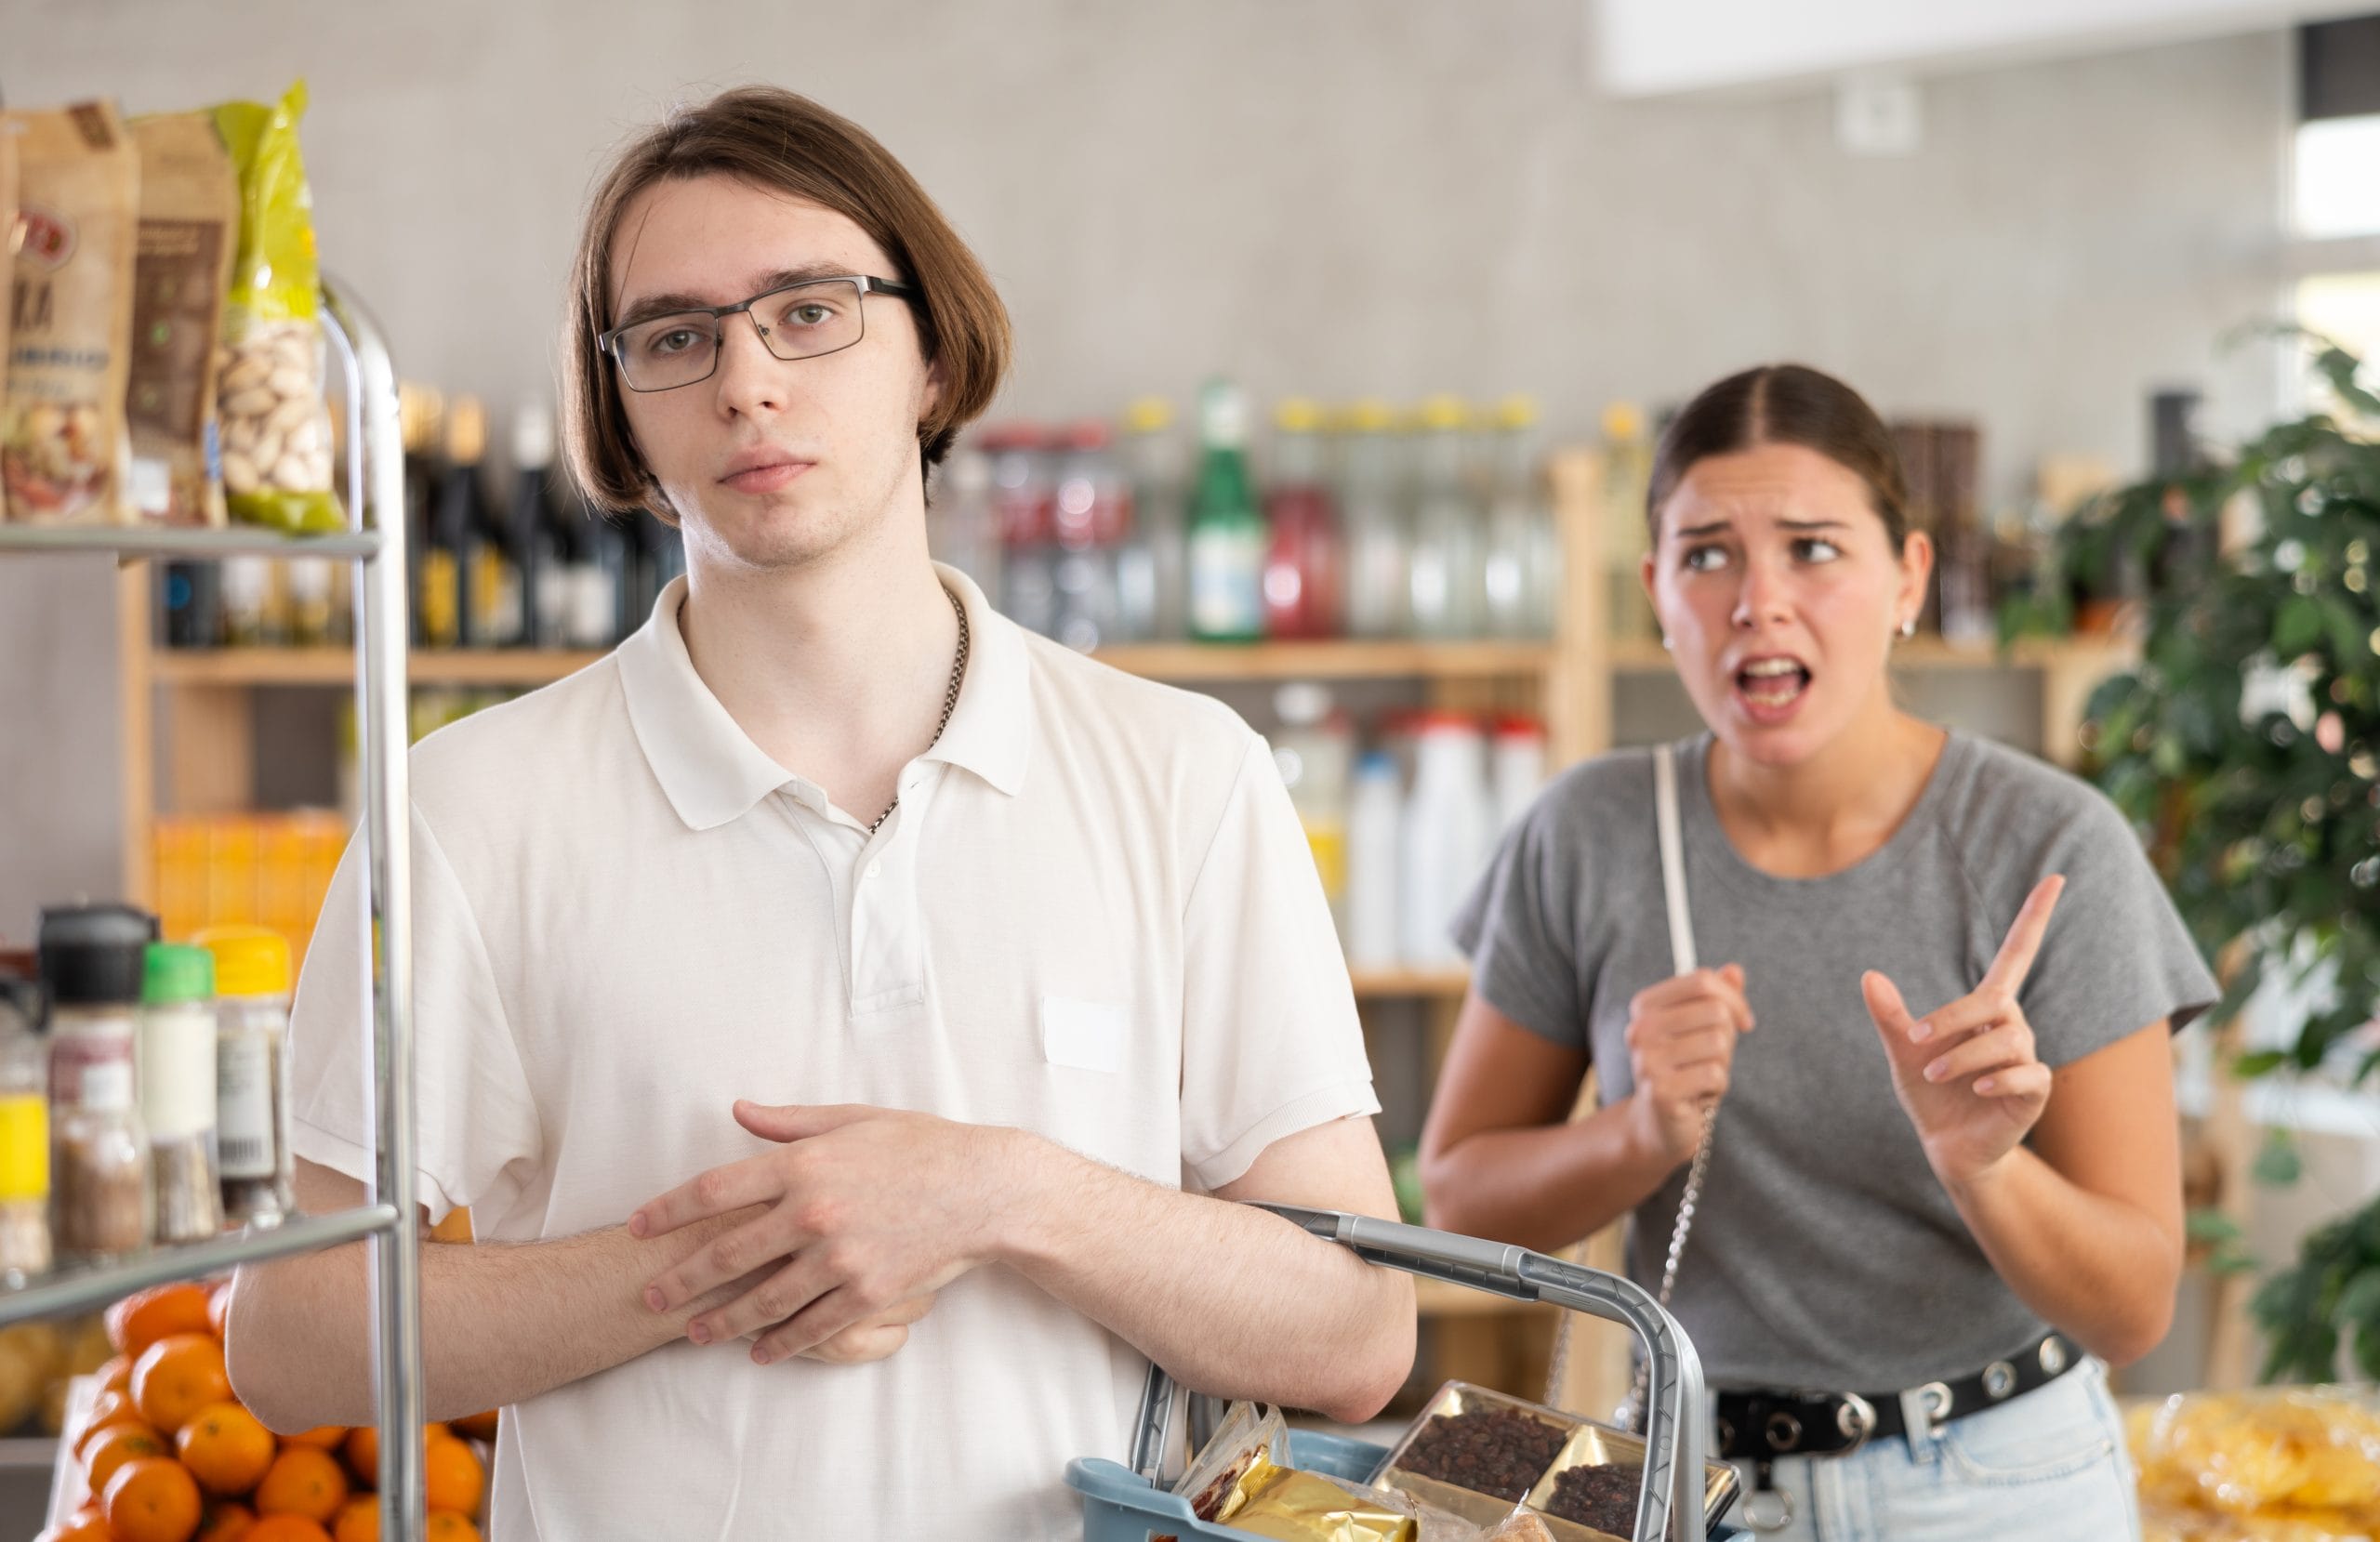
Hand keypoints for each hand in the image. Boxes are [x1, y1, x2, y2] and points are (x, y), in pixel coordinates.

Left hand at [630, 1102, 1012, 1363]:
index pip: (714, 1189)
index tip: (637, 1227)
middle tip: (650, 1296)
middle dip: (681, 1279)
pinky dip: (780, 1344)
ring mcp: (841, 1258)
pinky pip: (812, 1326)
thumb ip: (788, 1122)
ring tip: (694, 1333)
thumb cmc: (922, 1146)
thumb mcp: (854, 1119)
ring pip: (763, 1301)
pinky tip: (758, 1353)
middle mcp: (814, 1213)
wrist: (986, 1189)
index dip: (668, 1211)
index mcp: (804, 1164)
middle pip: (727, 1254)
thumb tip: (737, 1111)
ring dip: (721, 1321)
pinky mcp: (868, 1292)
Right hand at [1623, 965, 1754, 1167]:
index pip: (1702, 981)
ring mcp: (1647, 1059)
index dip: (1734, 999)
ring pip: (1719, 1043)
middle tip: (1711, 1058)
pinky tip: (1698, 1095)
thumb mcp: (1702, 1028)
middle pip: (1716, 1011)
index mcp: (1645, 1005)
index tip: (1744, 1022)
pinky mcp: (1661, 1090)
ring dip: (1722, 1064)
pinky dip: (1717, 1087)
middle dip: (1728, 1038)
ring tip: (1702, 1077)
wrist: (1659, 1123)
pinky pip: (1715, 1074)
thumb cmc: (1685, 1068)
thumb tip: (1734, 970)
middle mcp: (1640, 1028)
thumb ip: (1717, 997)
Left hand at [1862, 875, 2063, 1187]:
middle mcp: (2011, 1026)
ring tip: (1936, 1074)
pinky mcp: (2034, 1089)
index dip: (2035, 916)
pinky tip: (1975, 1089)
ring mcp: (2026, 1057)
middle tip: (1918, 1044)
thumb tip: (1869, 976)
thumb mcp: (1902, 1052)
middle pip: (1994, 1003)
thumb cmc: (1928, 1093)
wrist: (1944, 1145)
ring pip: (2007, 1039)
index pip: (2017, 953)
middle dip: (1953, 1020)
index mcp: (1984, 1009)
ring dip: (1965, 1056)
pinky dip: (1998, 1078)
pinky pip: (2027, 1072)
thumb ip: (1890, 1016)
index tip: (2056, 877)